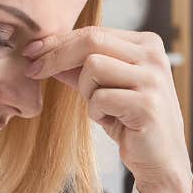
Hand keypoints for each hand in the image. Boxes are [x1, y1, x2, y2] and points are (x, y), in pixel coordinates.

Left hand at [22, 26, 192, 192]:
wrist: (161, 160)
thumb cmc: (132, 124)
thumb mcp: (104, 89)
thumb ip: (80, 69)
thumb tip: (42, 52)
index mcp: (147, 44)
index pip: (94, 32)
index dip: (58, 41)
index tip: (32, 51)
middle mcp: (153, 56)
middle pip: (91, 41)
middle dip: (56, 55)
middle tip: (33, 70)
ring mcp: (152, 79)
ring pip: (93, 67)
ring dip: (86, 91)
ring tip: (101, 108)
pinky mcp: (147, 104)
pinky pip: (100, 98)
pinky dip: (96, 112)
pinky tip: (112, 121)